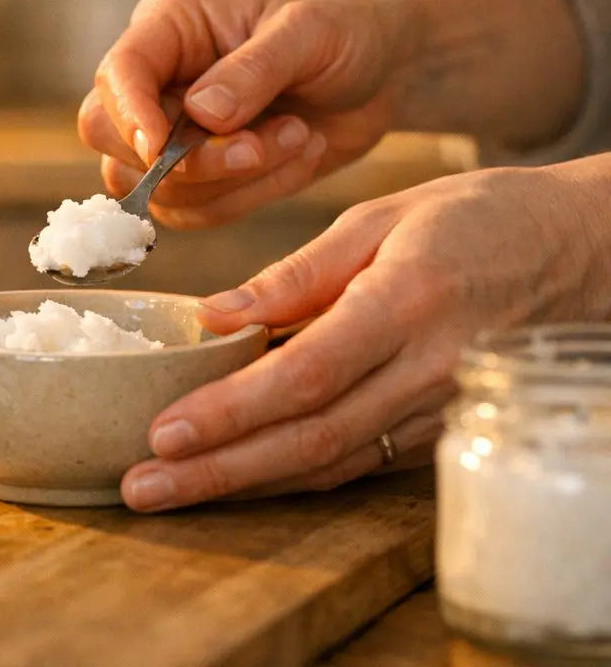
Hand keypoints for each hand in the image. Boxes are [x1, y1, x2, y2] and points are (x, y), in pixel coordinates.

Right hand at [78, 0, 416, 226]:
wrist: (384, 70)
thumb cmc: (345, 30)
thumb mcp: (312, 31)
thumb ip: (255, 68)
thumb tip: (200, 115)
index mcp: (168, 26)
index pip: (116, 74)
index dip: (129, 115)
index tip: (163, 149)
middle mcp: (157, 79)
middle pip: (109, 136)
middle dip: (186, 159)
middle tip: (260, 145)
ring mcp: (172, 131)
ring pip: (153, 185)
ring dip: (233, 179)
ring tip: (299, 137)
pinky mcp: (198, 176)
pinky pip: (194, 212)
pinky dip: (251, 197)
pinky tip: (299, 155)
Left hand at [118, 156, 610, 511]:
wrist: (584, 250)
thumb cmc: (476, 219)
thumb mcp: (381, 219)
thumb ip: (297, 274)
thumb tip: (214, 316)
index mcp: (407, 303)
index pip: (305, 374)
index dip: (230, 412)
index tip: (164, 433)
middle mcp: (429, 368)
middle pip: (310, 438)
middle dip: (218, 471)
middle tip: (142, 487)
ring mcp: (442, 408)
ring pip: (333, 463)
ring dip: (245, 484)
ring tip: (168, 491)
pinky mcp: (444, 428)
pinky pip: (359, 462)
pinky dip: (293, 475)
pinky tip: (234, 478)